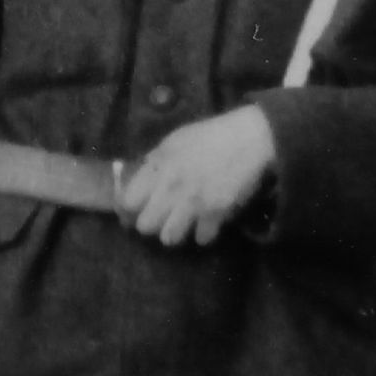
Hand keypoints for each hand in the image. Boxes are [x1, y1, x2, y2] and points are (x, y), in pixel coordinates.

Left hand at [116, 106, 276, 245]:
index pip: (128, 202)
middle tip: (161, 217)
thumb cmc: (210, 136)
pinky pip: (201, 239)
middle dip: (152, 224)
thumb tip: (139, 177)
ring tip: (183, 223)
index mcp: (158, 167)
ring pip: (169, 238)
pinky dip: (203, 234)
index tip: (137, 208)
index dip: (130, 208)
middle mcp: (171, 188)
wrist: (248, 139)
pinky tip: (206, 223)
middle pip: (145, 226)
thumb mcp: (174, 141)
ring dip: (175, 232)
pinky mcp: (216, 214)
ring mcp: (193, 204)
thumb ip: (155, 161)